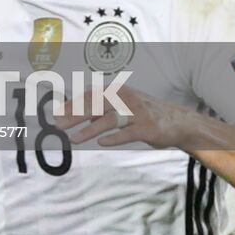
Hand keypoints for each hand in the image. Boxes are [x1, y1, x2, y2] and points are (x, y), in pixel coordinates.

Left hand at [57, 86, 194, 149]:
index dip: (73, 104)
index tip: (57, 115)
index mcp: (118, 91)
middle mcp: (125, 98)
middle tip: (59, 126)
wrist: (177, 121)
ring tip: (73, 139)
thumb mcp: (123, 105)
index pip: (90, 96)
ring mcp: (136, 112)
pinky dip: (114, 138)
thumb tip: (81, 117)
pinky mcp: (147, 127)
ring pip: (108, 119)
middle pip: (95, 105)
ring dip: (88, 130)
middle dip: (75, 115)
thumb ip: (104, 109)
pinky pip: (127, 133)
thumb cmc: (144, 113)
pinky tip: (101, 143)